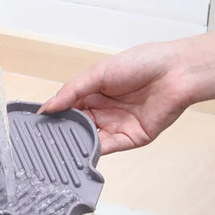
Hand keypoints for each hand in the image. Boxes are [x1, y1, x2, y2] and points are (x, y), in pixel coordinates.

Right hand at [39, 41, 191, 153]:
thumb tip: (47, 108)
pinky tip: (80, 151)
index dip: (54, 116)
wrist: (176, 72)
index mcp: (93, 93)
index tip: (38, 124)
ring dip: (76, 143)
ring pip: (89, 140)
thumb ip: (71, 91)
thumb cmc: (142, 63)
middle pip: (76, 127)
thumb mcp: (98, 73)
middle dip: (63, 132)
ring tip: (59, 147)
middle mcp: (102, 111)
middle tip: (45, 139)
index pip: (67, 109)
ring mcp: (115, 126)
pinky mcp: (129, 139)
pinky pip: (107, 148)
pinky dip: (93, 151)